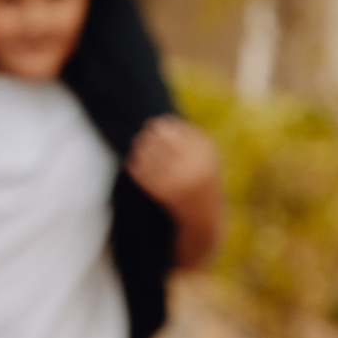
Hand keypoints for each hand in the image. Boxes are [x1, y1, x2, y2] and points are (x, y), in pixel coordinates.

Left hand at [125, 115, 223, 268]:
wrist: (204, 219)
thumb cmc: (203, 183)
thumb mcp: (206, 159)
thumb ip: (190, 139)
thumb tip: (162, 119)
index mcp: (205, 154)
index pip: (175, 130)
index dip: (161, 126)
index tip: (154, 125)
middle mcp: (193, 165)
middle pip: (160, 140)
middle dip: (147, 136)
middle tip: (141, 136)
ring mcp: (178, 180)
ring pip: (148, 154)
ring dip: (139, 150)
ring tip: (137, 149)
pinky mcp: (164, 193)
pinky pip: (142, 172)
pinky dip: (134, 166)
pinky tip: (132, 164)